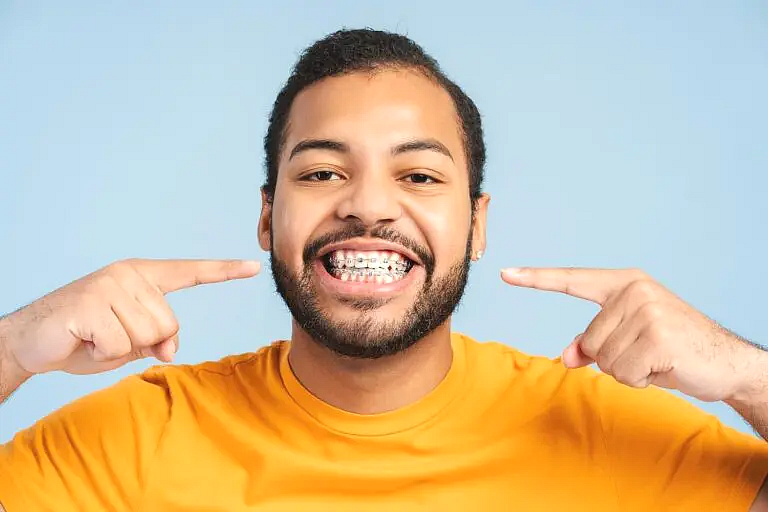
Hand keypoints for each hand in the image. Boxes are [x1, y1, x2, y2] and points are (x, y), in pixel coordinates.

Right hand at [0, 258, 259, 376]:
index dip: (224, 271)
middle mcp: (129, 274)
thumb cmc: (84, 339)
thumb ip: (157, 339)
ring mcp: (110, 285)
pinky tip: (83, 339)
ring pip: (148, 335)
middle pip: (169, 324)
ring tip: (93, 336)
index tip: (253, 266)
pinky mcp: (92, 302)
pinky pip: (121, 345)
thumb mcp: (130, 344)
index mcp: (142, 277)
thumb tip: (171, 347)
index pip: (190, 272)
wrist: (30, 342)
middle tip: (105, 336)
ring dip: (118, 348)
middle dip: (140, 342)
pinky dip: (102, 354)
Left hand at [501, 267, 762, 402]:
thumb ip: (593, 344)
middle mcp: (634, 290)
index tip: (504, 273)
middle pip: (589, 340)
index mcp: (624, 283)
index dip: (536, 279)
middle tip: (648, 353)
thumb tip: (566, 357)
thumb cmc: (672, 349)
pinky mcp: (658, 335)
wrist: (726, 362)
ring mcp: (647, 310)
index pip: (572, 280)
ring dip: (628, 371)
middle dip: (613, 358)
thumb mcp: (628, 341)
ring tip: (657, 359)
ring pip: (603, 359)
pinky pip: (622, 372)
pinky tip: (664, 368)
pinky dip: (640, 380)